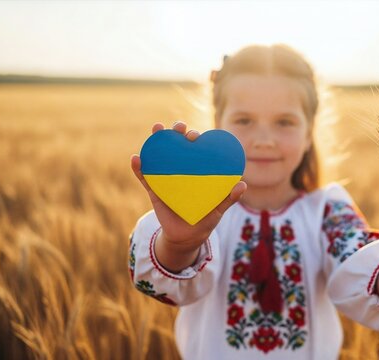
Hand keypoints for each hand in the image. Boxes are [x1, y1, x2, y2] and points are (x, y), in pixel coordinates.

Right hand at [131, 121, 246, 268]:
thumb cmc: (205, 219)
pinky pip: (144, 178)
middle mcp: (180, 171)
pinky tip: (136, 159)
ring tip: (156, 130)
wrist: (187, 238)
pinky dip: (138, 168)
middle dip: (176, 132)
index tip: (195, 135)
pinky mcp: (154, 191)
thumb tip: (242, 184)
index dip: (194, 137)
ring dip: (156, 141)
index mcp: (195, 171)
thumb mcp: (218, 209)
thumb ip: (229, 198)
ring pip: (159, 156)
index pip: (195, 149)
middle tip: (179, 128)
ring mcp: (166, 179)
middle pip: (176, 146)